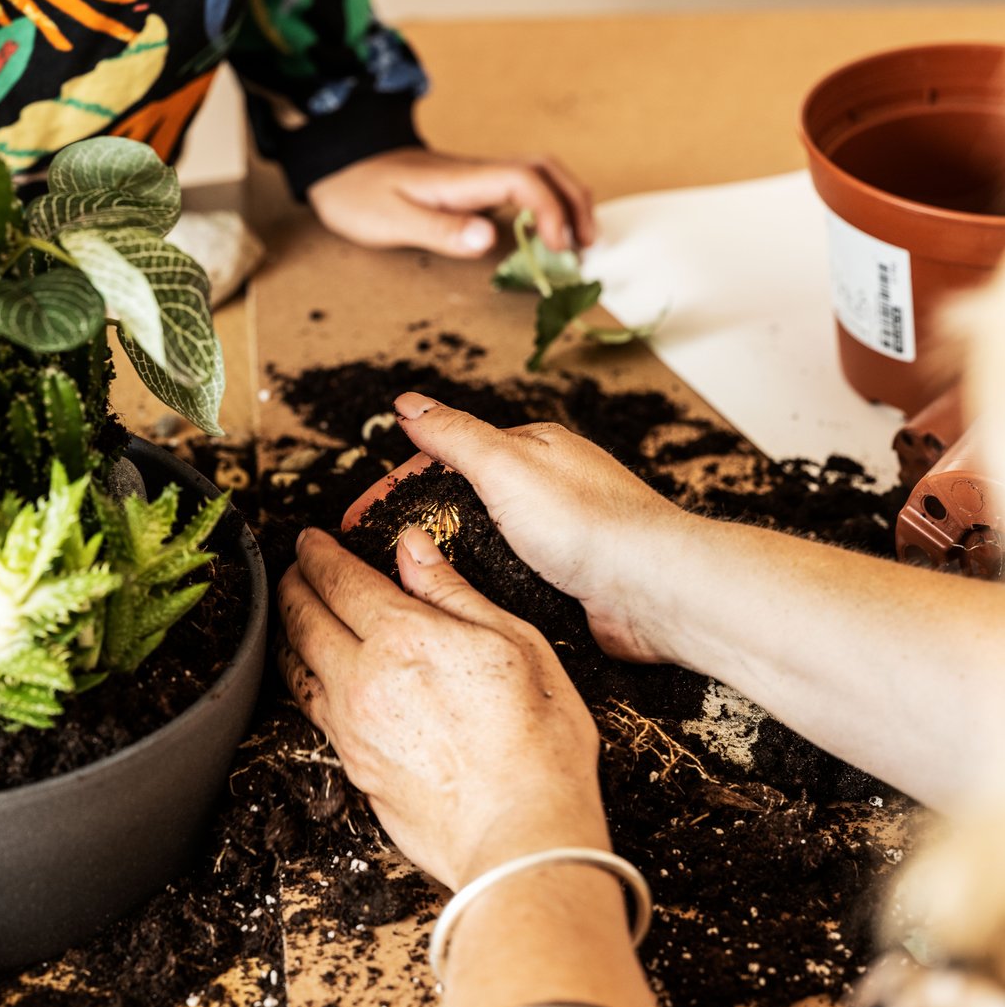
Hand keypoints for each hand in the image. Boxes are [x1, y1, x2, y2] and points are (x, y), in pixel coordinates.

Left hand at [278, 525, 607, 891]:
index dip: (318, 553)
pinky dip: (301, 679)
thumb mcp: (516, 643)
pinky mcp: (353, 768)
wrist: (522, 834)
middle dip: (293, 584)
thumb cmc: (538, 743)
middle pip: (304, 618)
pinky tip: (313, 676)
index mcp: (404, 637)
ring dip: (288, 631)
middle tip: (294, 568)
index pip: (340, 580)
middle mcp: (364, 679)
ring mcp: (352, 727)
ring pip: (297, 666)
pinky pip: (311, 710)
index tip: (310, 539)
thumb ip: (454, 592)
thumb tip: (414, 548)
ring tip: (292, 614)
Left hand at [306, 147, 594, 258]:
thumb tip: (489, 239)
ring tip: (578, 241)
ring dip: (566, 201)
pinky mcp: (471, 186)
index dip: (551, 212)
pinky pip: (522, 188)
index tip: (559, 247)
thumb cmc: (359, 193)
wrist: (339, 163)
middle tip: (588, 244)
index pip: (525, 182)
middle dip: (575, 202)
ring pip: (538, 174)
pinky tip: (545, 233)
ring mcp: (476, 177)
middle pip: (545, 170)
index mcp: (462, 178)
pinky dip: (546, 206)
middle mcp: (477, 172)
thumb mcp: (390, 219)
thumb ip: (440, 229)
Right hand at [342, 393, 687, 663]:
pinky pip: (504, 580)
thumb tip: (409, 402)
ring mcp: (553, 536)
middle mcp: (543, 488)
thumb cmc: (591, 524)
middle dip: (413, 522)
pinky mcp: (562, 580)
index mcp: (530, 450)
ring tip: (401, 583)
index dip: (393, 486)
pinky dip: (477, 587)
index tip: (356, 518)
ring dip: (444, 558)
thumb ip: (453, 435)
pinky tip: (458, 603)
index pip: (444, 456)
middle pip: (459, 499)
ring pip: (479, 543)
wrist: (651, 590)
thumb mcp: (506, 465)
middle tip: (369, 554)